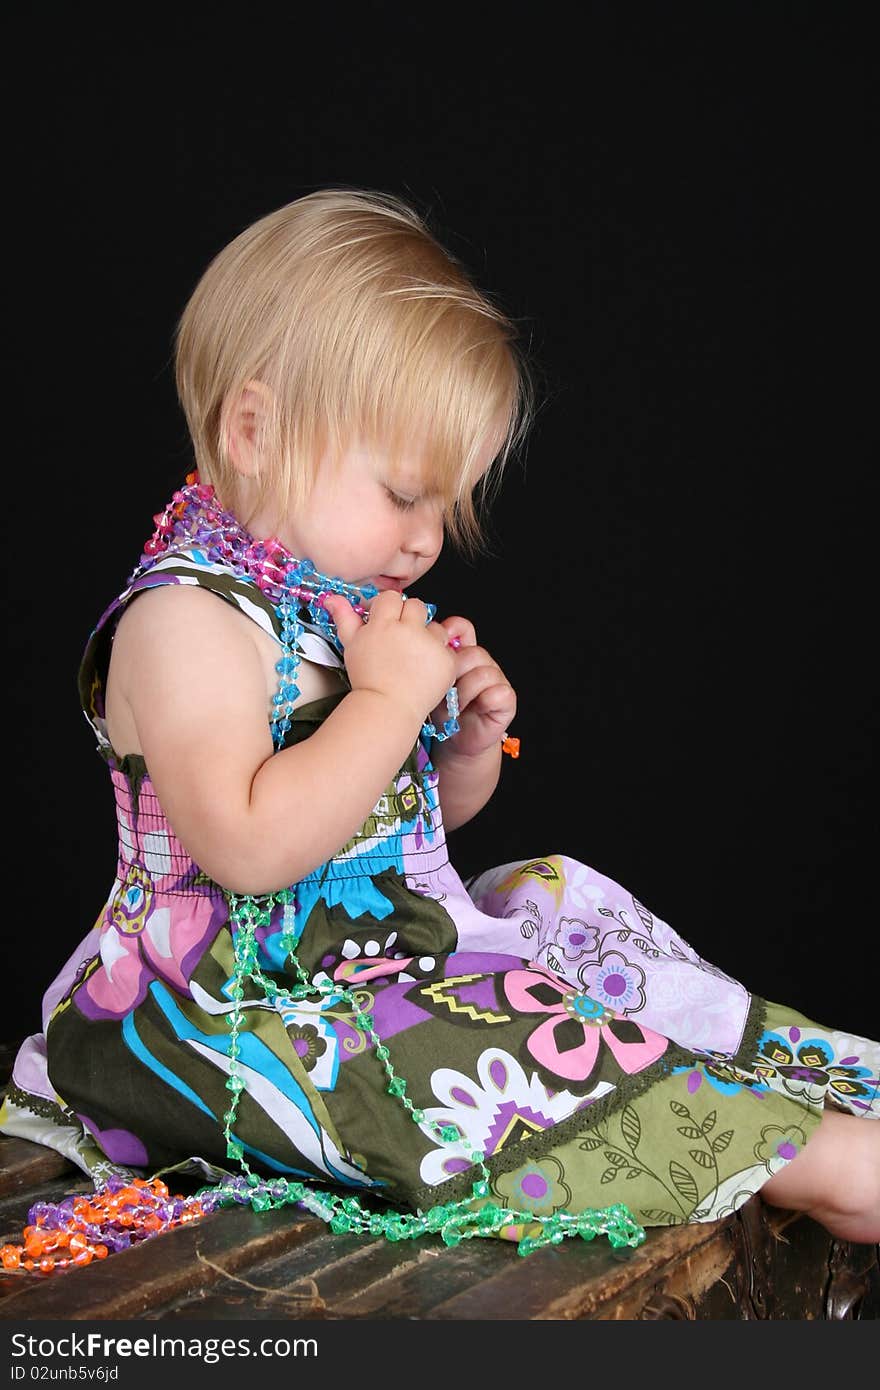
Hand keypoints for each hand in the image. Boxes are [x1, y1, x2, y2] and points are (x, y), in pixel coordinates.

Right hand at [321, 590, 456, 729]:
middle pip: (416, 605)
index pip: (391, 597)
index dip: (389, 608)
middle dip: (410, 619)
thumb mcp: (351, 645)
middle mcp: (408, 631)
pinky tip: (425, 668)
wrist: (387, 708)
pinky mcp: (447, 660)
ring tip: (415, 657)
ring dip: (428, 636)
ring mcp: (430, 645)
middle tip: (402, 639)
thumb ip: (344, 617)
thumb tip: (332, 597)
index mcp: (383, 624)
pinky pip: (448, 647)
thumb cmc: (368, 678)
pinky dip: (439, 656)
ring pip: (435, 626)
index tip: (387, 622)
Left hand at [427, 614, 516, 758]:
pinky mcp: (507, 699)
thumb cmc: (441, 710)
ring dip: (466, 693)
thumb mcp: (431, 683)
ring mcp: (497, 679)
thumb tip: (425, 641)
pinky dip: (484, 701)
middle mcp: (483, 662)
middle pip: (473, 653)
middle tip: (443, 692)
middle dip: (455, 674)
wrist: (455, 740)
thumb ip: (431, 662)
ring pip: (485, 673)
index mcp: (463, 653)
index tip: (440, 644)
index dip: (453, 631)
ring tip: (454, 707)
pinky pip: (499, 692)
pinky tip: (473, 710)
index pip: (463, 628)